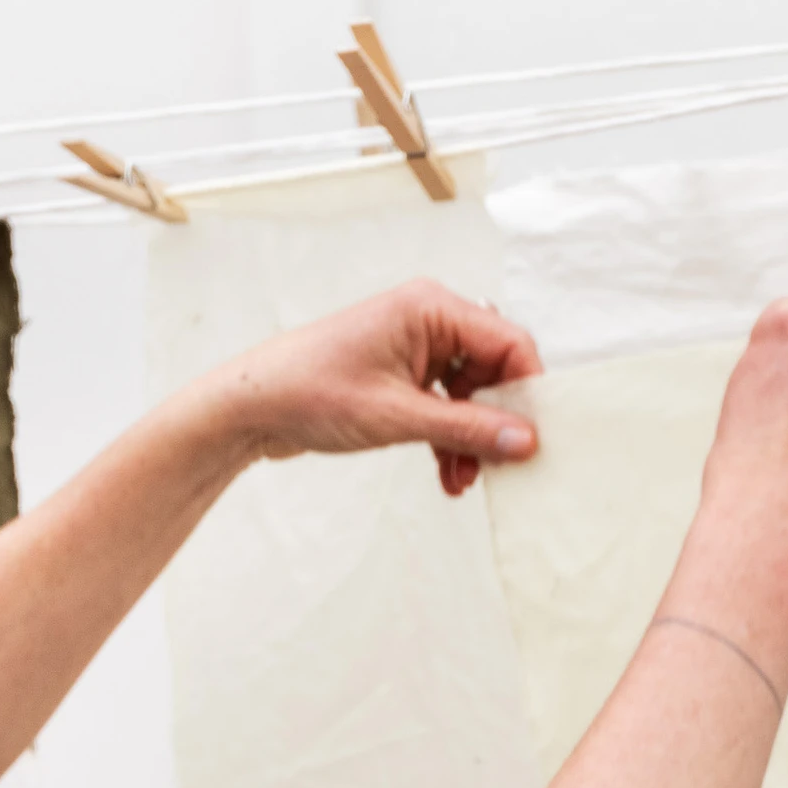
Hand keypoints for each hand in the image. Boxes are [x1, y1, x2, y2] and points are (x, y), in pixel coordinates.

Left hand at [206, 281, 544, 496]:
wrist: (252, 406)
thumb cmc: (311, 392)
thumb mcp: (398, 417)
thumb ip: (466, 429)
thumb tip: (524, 441)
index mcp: (431, 308)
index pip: (508, 343)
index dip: (527, 391)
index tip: (534, 437)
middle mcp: (428, 321)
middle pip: (493, 370)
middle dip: (496, 422)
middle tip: (499, 467)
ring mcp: (414, 349)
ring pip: (469, 396)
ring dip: (471, 440)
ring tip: (463, 480)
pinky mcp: (401, 378)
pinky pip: (443, 408)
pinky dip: (448, 441)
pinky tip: (447, 476)